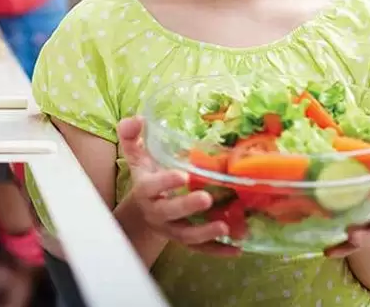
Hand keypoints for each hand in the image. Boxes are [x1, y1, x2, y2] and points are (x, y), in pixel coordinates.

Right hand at [117, 116, 241, 256]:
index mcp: (146, 189)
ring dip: (205, 233)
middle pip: (169, 213)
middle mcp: (157, 212)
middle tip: (207, 199)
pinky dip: (218, 250)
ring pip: (186, 236)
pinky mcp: (185, 241)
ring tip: (225, 226)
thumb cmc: (146, 176)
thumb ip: (132, 136)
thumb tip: (137, 119)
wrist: (143, 211)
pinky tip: (237, 249)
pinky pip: (201, 250)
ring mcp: (171, 229)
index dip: (165, 182)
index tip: (182, 175)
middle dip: (187, 207)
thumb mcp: (137, 156)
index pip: (151, 186)